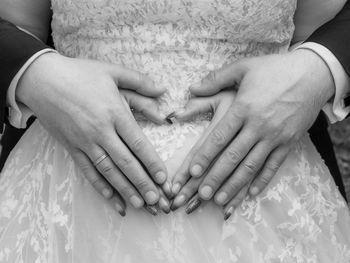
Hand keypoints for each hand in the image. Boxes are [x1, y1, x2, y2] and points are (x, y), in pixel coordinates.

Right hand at [17, 53, 168, 212]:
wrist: (41, 80)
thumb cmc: (79, 74)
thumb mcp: (112, 72)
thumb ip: (139, 82)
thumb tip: (163, 89)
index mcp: (114, 113)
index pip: (138, 143)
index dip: (152, 162)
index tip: (163, 178)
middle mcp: (100, 131)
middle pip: (125, 162)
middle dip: (142, 183)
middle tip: (156, 200)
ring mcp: (84, 142)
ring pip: (107, 171)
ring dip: (124, 189)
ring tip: (139, 204)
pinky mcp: (71, 147)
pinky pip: (87, 170)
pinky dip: (99, 186)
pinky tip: (111, 198)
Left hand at [173, 49, 334, 213]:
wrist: (313, 74)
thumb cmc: (275, 69)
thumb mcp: (244, 68)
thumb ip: (216, 79)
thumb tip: (192, 87)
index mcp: (243, 108)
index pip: (220, 137)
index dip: (205, 155)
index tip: (193, 171)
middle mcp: (258, 126)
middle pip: (233, 156)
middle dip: (216, 177)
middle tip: (202, 194)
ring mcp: (275, 136)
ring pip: (251, 166)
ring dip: (235, 184)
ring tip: (221, 200)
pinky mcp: (289, 142)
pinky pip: (274, 165)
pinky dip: (263, 180)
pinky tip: (251, 193)